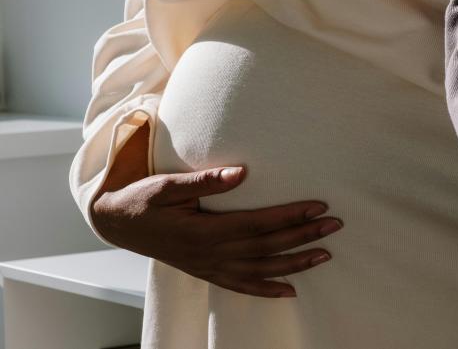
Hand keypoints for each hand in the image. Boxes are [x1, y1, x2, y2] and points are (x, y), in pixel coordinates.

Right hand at [92, 127, 342, 297]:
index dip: (290, 216)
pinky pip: (240, 286)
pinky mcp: (206, 273)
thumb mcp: (167, 185)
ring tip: (326, 254)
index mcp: (203, 231)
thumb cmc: (143, 200)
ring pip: (260, 270)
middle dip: (304, 236)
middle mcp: (210, 254)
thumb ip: (203, 180)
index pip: (258, 224)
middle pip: (266, 247)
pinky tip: (290, 291)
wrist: (117, 224)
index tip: (318, 205)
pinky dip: (266, 290)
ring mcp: (209, 267)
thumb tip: (240, 172)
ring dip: (295, 264)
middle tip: (335, 224)